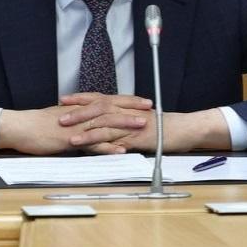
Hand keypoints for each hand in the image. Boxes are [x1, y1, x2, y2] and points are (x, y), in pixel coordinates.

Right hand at [0, 100, 149, 154]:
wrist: (19, 127)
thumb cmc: (38, 124)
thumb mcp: (62, 118)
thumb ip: (78, 118)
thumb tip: (90, 121)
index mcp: (80, 108)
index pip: (108, 101)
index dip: (126, 100)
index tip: (142, 101)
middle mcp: (81, 114)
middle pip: (111, 107)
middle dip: (132, 107)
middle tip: (151, 108)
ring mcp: (77, 126)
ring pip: (105, 122)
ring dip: (125, 124)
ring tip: (142, 125)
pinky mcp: (69, 139)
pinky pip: (91, 143)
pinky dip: (107, 147)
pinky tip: (120, 150)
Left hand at [63, 101, 231, 152]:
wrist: (185, 130)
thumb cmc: (165, 127)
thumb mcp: (142, 121)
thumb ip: (126, 122)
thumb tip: (110, 126)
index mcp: (127, 106)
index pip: (101, 98)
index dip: (82, 98)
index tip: (66, 99)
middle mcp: (127, 112)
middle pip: (98, 108)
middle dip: (78, 111)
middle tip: (60, 115)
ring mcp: (131, 124)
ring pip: (104, 123)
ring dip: (85, 129)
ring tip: (68, 134)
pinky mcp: (136, 138)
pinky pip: (116, 140)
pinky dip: (101, 143)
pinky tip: (91, 148)